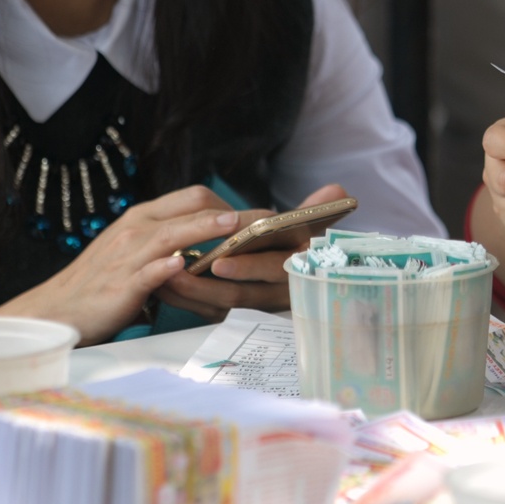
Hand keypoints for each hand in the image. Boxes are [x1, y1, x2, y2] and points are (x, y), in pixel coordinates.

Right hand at [0, 185, 241, 342]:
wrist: (56, 310)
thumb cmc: (98, 285)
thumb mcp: (131, 252)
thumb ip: (163, 243)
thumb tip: (203, 244)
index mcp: (140, 219)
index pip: (191, 197)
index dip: (228, 203)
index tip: (256, 218)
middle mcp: (135, 230)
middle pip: (190, 208)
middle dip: (233, 213)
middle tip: (268, 222)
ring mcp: (127, 257)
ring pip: (172, 235)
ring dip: (206, 229)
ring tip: (236, 228)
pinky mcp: (120, 287)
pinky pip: (146, 273)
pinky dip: (165, 267)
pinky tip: (183, 265)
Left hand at [155, 183, 346, 319]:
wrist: (300, 279)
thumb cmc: (297, 245)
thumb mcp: (308, 231)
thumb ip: (316, 212)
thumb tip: (339, 190)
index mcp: (295, 272)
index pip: (272, 273)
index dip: (249, 268)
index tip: (220, 262)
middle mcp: (275, 294)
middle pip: (244, 295)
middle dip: (210, 286)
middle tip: (179, 274)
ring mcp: (254, 307)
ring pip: (222, 306)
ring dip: (192, 293)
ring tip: (166, 277)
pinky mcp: (236, 313)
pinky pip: (210, 312)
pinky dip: (188, 300)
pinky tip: (164, 284)